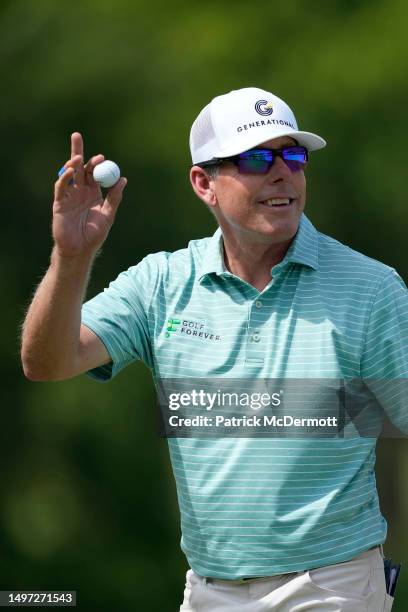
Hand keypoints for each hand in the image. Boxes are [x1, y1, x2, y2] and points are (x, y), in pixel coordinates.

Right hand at [52, 132, 126, 256]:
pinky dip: (64, 177)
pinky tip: (70, 170)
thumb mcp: (108, 215)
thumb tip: (123, 180)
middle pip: (78, 167)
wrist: (80, 250)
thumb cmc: (94, 235)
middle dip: (77, 151)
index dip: (95, 163)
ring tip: (77, 157)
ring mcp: (68, 196)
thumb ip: (114, 198)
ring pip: (68, 174)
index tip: (102, 157)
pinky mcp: (59, 203)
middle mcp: (79, 192)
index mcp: (92, 193)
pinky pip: (60, 187)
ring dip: (71, 164)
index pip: (93, 172)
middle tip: (76, 135)